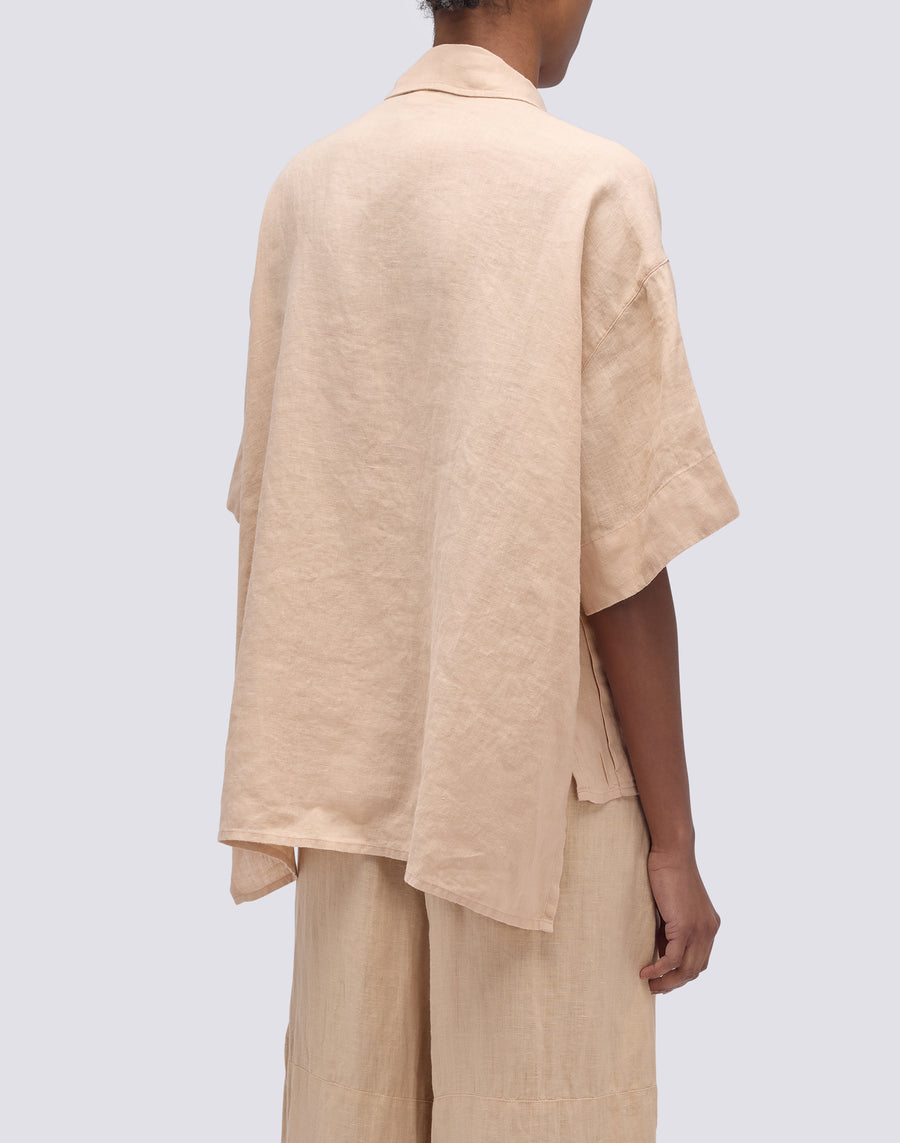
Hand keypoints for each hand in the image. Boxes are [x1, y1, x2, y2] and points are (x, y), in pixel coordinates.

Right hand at [639, 846, 720, 994]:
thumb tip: (659, 951)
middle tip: (654, 989)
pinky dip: (658, 969)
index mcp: (710, 926)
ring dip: (666, 982)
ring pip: (686, 970)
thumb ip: (671, 929)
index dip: (682, 974)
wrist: (672, 854)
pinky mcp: (685, 927)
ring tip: (649, 985)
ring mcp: (700, 931)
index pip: (699, 960)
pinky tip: (645, 972)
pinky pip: (672, 959)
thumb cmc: (668, 874)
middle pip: (694, 970)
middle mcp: (709, 931)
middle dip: (674, 983)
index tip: (663, 979)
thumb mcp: (672, 908)